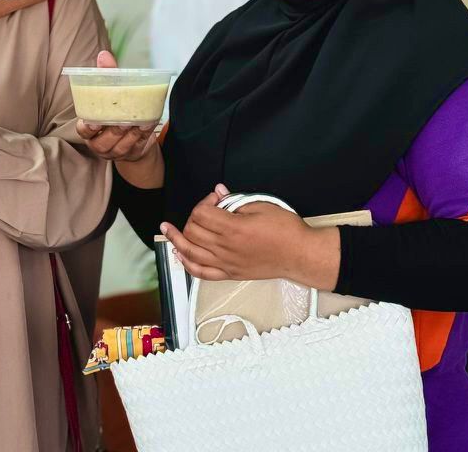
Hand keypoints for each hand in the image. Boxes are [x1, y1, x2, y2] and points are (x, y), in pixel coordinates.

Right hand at [75, 50, 158, 162]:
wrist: (133, 135)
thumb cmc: (115, 111)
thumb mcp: (111, 94)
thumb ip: (107, 75)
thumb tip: (104, 55)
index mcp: (90, 130)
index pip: (83, 131)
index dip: (87, 128)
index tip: (94, 122)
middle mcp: (100, 143)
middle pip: (103, 141)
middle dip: (113, 132)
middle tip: (123, 121)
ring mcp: (116, 151)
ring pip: (121, 146)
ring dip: (130, 135)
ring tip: (138, 122)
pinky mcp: (133, 154)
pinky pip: (138, 146)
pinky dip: (143, 136)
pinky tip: (149, 125)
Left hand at [161, 184, 339, 289]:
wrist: (300, 255)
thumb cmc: (286, 231)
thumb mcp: (262, 206)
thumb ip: (236, 201)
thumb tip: (219, 194)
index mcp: (233, 229)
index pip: (202, 213)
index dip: (204, 202)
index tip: (215, 198)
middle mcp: (226, 248)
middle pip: (193, 231)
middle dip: (193, 217)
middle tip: (204, 211)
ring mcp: (226, 263)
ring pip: (191, 253)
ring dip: (177, 240)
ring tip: (168, 230)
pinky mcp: (230, 274)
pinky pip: (202, 272)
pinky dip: (187, 263)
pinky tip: (180, 254)